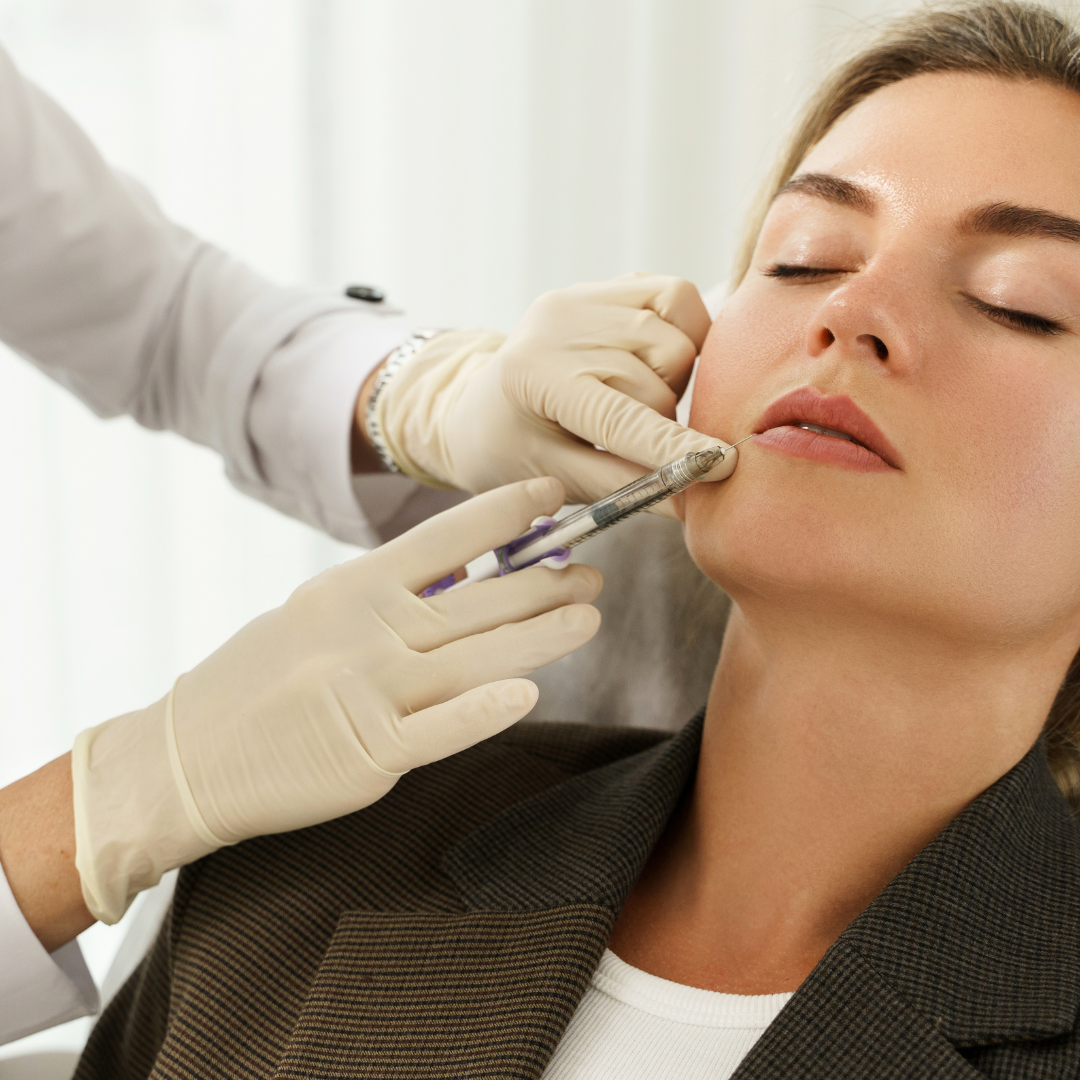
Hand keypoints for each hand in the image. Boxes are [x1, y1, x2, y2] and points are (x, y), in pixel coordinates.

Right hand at [72, 479, 600, 923]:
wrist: (187, 758)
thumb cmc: (257, 682)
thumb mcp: (315, 613)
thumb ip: (388, 596)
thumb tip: (468, 576)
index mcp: (352, 589)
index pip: (442, 539)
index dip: (504, 516)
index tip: (551, 500)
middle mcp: (366, 632)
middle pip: (476, 600)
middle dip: (543, 583)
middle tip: (591, 573)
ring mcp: (368, 692)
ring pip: (475, 656)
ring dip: (540, 635)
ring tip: (588, 616)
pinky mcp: (368, 755)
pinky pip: (440, 730)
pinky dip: (484, 711)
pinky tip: (529, 694)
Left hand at [370, 273, 737, 514]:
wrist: (478, 405)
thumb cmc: (508, 449)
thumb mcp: (555, 480)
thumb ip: (620, 488)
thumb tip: (687, 501)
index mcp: (533, 374)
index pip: (620, 416)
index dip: (674, 446)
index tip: (720, 466)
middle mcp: (558, 322)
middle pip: (659, 377)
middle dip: (661, 421)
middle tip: (629, 441)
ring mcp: (582, 296)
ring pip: (676, 340)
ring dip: (671, 382)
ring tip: (633, 403)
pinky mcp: (604, 285)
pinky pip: (675, 296)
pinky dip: (682, 333)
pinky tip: (652, 363)